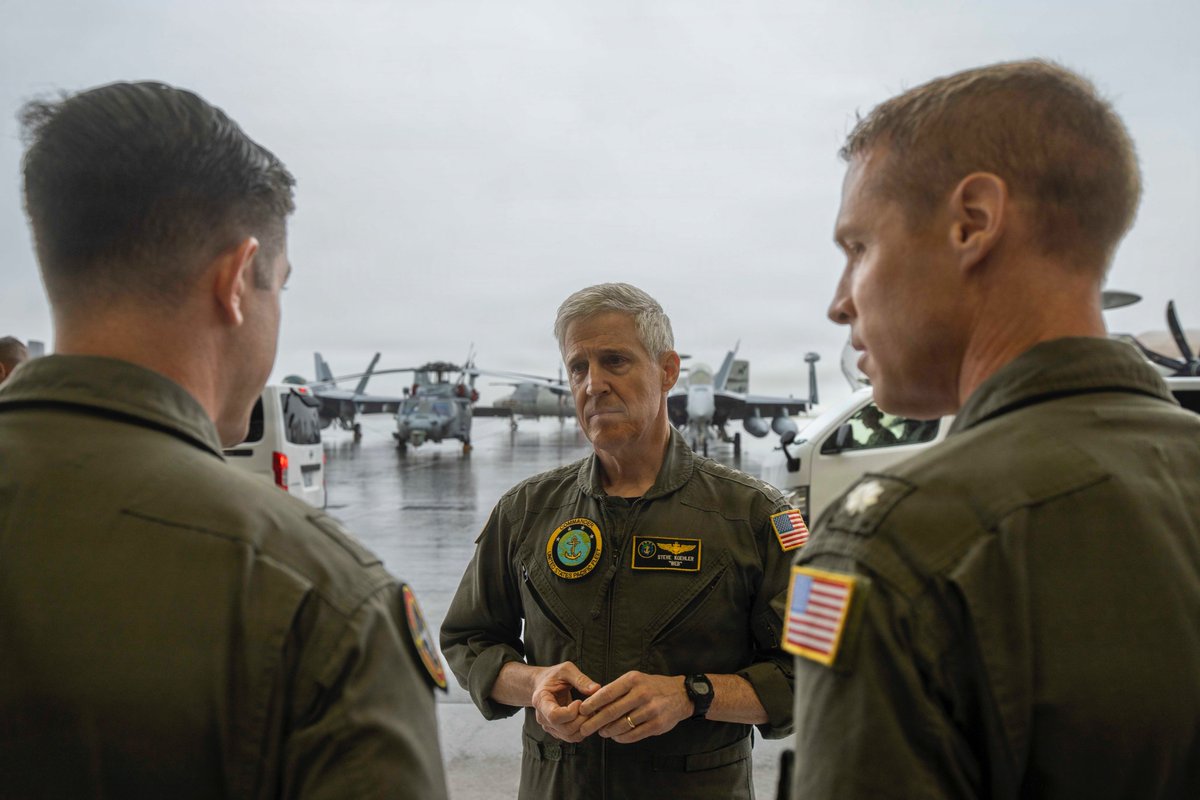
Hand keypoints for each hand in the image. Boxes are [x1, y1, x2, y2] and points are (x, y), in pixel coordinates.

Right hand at [530, 661, 600, 742]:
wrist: (543, 684)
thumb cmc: (553, 676)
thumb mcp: (566, 670)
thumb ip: (580, 679)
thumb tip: (596, 689)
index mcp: (541, 700)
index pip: (554, 716)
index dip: (571, 712)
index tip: (579, 702)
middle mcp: (542, 717)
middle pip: (564, 729)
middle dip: (582, 720)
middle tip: (590, 708)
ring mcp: (549, 726)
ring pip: (569, 736)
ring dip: (584, 726)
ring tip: (589, 712)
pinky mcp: (557, 731)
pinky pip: (571, 737)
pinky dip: (582, 730)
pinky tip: (586, 717)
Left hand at [577, 671, 691, 743]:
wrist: (681, 694)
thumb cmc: (652, 687)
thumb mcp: (635, 680)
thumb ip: (617, 690)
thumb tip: (594, 703)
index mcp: (633, 680)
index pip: (606, 693)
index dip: (592, 704)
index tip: (581, 711)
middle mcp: (641, 694)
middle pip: (611, 712)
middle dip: (594, 722)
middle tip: (584, 729)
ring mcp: (650, 710)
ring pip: (621, 726)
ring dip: (607, 731)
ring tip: (602, 732)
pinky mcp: (657, 724)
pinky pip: (633, 735)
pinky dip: (621, 738)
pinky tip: (616, 736)